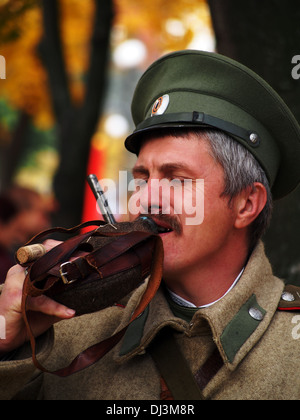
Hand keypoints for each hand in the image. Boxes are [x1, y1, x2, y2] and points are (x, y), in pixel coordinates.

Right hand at [0, 240, 75, 355]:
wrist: (6, 338)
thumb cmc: (28, 316)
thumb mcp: (52, 303)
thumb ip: (65, 294)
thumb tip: (90, 289)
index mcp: (30, 266)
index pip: (48, 249)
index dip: (66, 248)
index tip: (85, 253)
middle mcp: (22, 269)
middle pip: (45, 255)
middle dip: (67, 258)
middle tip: (85, 263)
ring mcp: (17, 281)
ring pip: (43, 274)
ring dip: (63, 276)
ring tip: (81, 280)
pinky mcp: (15, 297)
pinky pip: (39, 299)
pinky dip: (55, 307)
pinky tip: (69, 313)